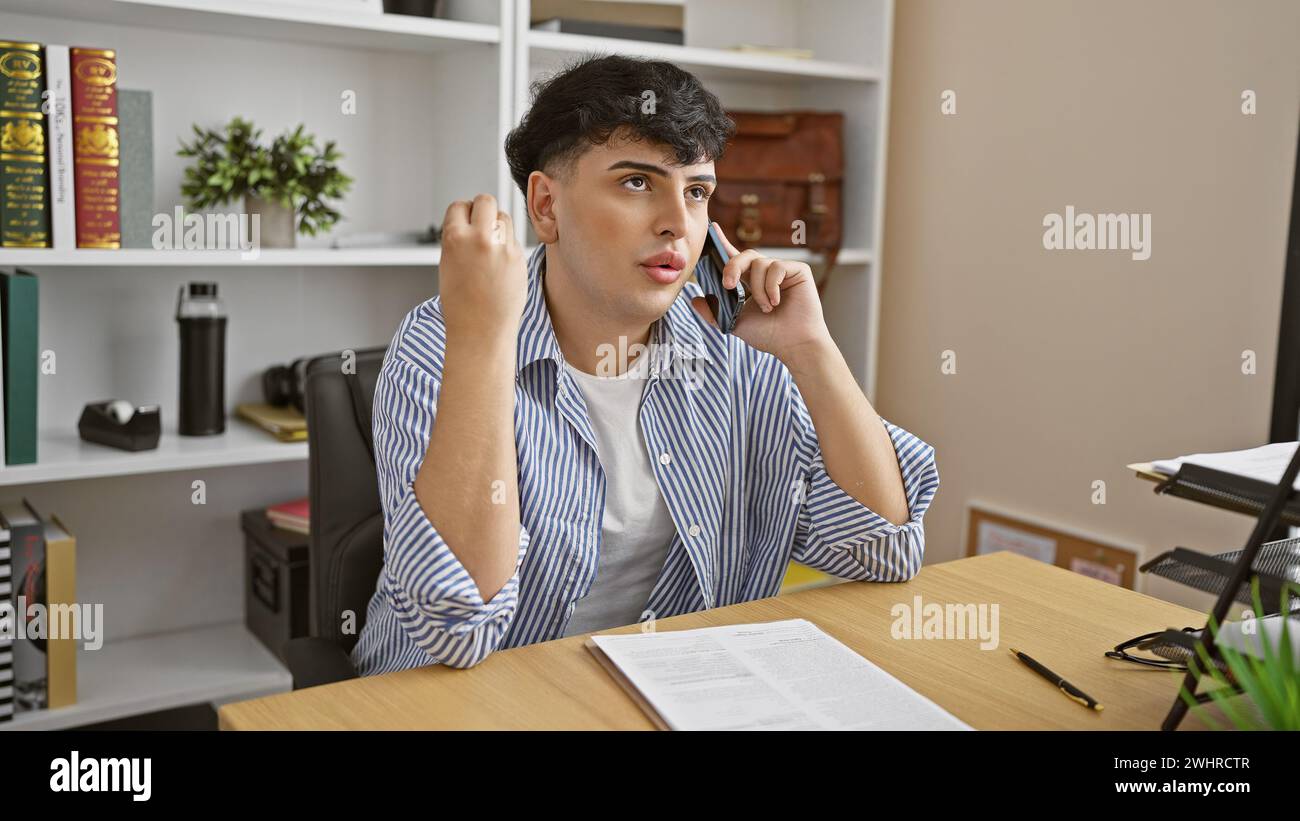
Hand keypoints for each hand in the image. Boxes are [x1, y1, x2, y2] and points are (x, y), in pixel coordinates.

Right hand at [439, 193, 525, 340]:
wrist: (480, 330)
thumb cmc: (461, 304)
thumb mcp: (448, 265)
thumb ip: (460, 239)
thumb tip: (472, 220)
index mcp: (454, 239)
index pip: (460, 205)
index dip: (463, 213)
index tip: (465, 222)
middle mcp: (479, 239)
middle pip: (486, 201)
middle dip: (483, 209)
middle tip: (482, 225)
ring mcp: (502, 248)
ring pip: (504, 217)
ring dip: (498, 226)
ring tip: (491, 248)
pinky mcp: (519, 258)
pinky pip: (514, 239)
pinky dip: (508, 246)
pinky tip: (500, 266)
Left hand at [691, 222, 832, 364]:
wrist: (793, 345)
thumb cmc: (769, 335)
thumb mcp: (734, 324)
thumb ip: (714, 312)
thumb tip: (694, 300)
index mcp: (751, 283)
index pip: (735, 259)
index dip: (723, 243)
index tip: (712, 229)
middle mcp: (766, 273)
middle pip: (744, 255)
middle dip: (732, 267)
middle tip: (729, 285)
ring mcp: (782, 270)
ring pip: (759, 263)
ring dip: (757, 288)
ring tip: (766, 308)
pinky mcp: (798, 270)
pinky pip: (776, 267)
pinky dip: (771, 286)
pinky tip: (776, 302)